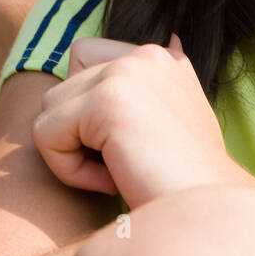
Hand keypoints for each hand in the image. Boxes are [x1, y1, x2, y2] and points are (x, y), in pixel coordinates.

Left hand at [32, 34, 250, 208]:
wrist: (209, 212)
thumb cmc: (188, 183)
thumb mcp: (179, 119)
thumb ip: (156, 88)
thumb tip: (173, 43)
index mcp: (161, 58)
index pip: (82, 57)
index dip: (87, 109)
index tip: (131, 142)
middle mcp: (145, 54)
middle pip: (60, 88)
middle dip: (79, 136)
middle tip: (126, 164)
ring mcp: (126, 72)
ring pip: (48, 111)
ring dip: (73, 154)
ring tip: (122, 171)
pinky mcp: (106, 101)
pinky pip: (45, 135)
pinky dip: (69, 171)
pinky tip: (114, 180)